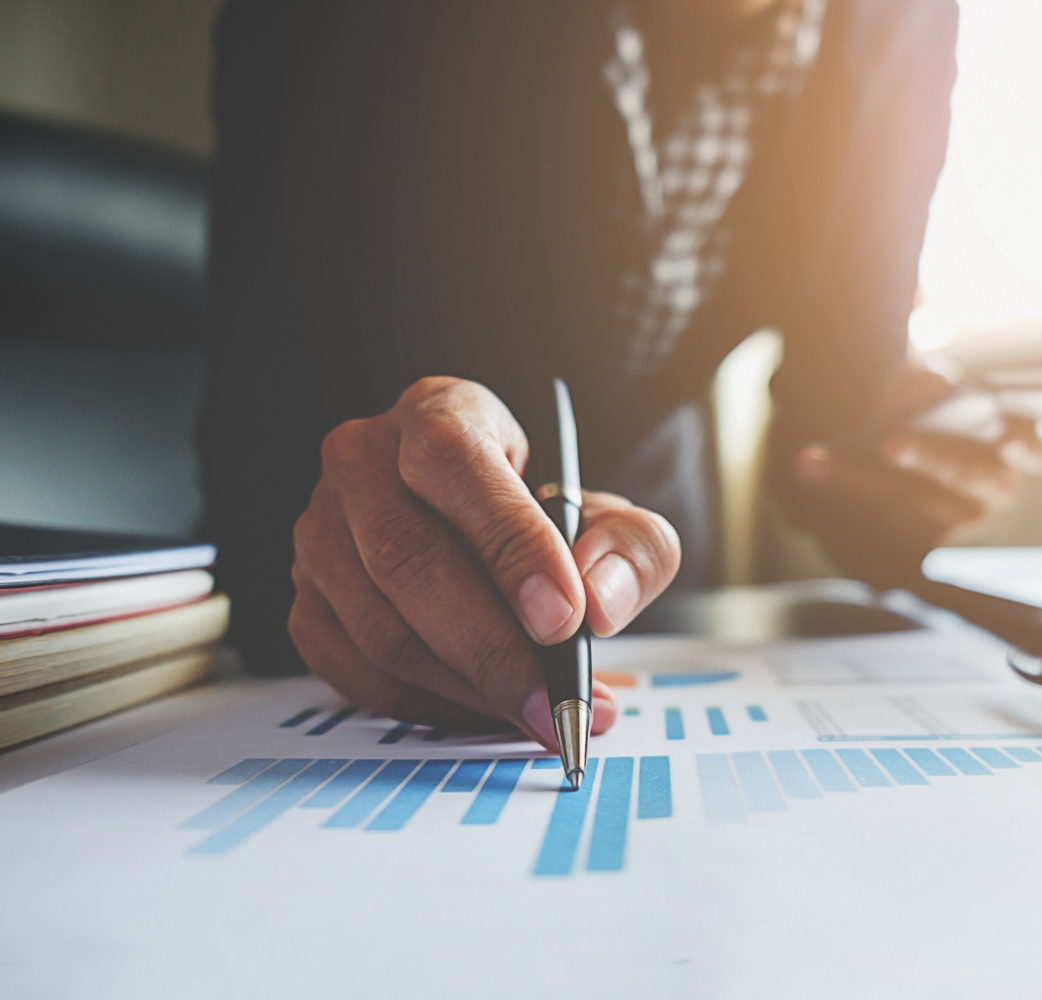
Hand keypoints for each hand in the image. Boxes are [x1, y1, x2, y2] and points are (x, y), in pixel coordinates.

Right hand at [288, 377, 680, 742]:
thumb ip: (631, 549)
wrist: (486, 540)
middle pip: (406, 558)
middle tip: (560, 701)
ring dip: (469, 690)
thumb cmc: (545, 523)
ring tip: (542, 715)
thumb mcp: (611, 519)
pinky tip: (489, 713)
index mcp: (439, 414)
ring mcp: (321, 534)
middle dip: (494, 648)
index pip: (454, 463)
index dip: (508, 543)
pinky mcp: (307, 603)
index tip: (564, 617)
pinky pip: (358, 673)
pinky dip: (431, 707)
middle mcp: (361, 462)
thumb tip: (598, 602)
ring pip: (380, 628)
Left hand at [782, 363, 1041, 583]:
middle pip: (977, 483)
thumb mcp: (923, 383)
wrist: (885, 438)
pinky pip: (885, 531)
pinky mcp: (921, 543)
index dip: (1029, 447)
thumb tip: (930, 385)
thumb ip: (929, 380)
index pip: (1041, 451)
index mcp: (1019, 447)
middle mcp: (998, 491)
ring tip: (822, 462)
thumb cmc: (922, 405)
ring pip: (927, 514)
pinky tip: (812, 470)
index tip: (1004, 438)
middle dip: (934, 461)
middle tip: (890, 445)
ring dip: (872, 487)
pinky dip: (847, 498)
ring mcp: (964, 523)